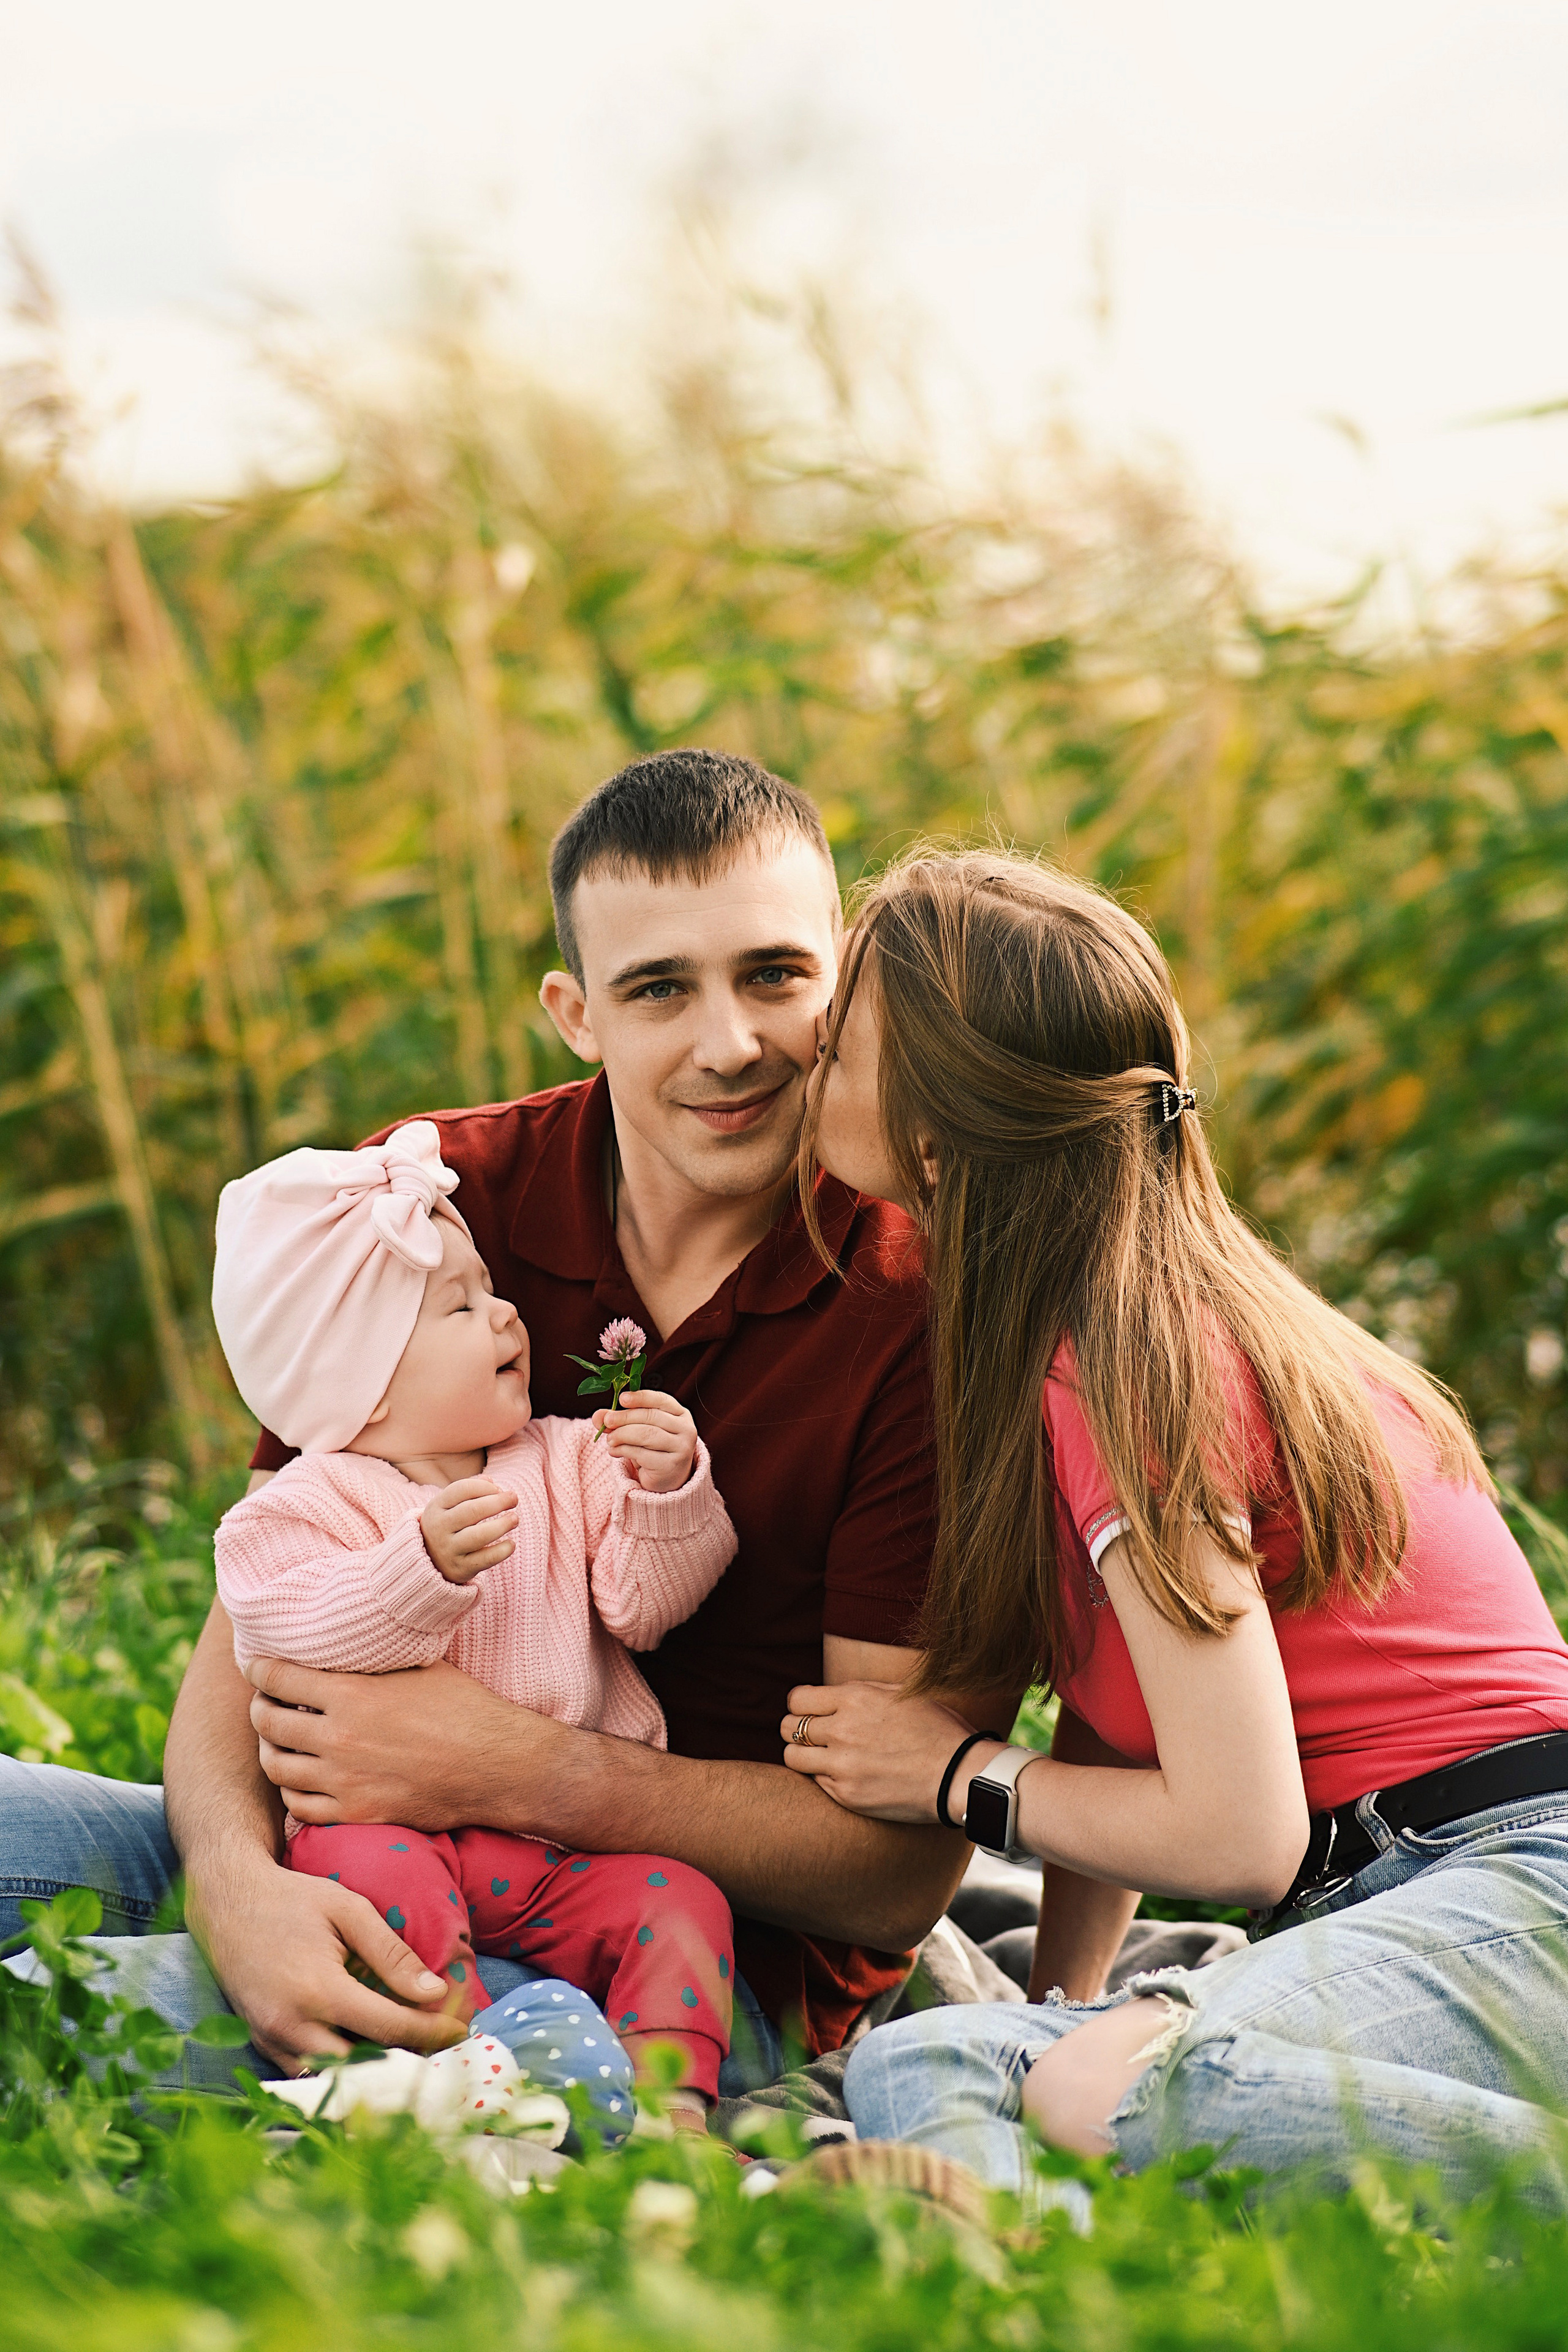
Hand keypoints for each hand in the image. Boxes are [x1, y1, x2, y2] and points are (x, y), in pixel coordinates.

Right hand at [182, 1844, 466, 2072]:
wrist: (225, 1901)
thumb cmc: (293, 1898)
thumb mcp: (349, 1910)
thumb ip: (392, 1953)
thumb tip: (435, 1992)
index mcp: (318, 1991)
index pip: (389, 2028)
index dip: (432, 2032)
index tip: (463, 2030)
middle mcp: (291, 2026)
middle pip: (364, 2067)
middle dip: (408, 2061)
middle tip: (442, 2047)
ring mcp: (271, 2041)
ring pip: (335, 2078)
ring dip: (375, 2070)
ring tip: (413, 2050)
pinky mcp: (261, 2044)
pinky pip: (308, 2071)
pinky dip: (341, 2068)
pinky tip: (369, 2050)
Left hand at [247, 1654, 554, 1828]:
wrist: (496, 1765)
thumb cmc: (463, 1708)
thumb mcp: (417, 1666)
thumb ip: (372, 1660)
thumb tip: (343, 1645)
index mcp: (351, 1695)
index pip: (278, 1678)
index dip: (260, 1669)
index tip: (257, 1667)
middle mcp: (338, 1739)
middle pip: (268, 1723)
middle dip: (260, 1708)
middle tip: (265, 1702)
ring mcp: (344, 1781)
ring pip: (277, 1767)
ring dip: (271, 1750)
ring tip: (278, 1741)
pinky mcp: (357, 1814)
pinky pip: (300, 1807)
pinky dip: (293, 1790)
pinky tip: (302, 1778)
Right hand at [420, 1475, 518, 1581]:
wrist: (429, 1562)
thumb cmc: (447, 1525)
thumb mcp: (449, 1505)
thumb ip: (468, 1490)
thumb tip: (491, 1482)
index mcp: (436, 1507)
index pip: (462, 1489)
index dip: (485, 1487)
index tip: (499, 1490)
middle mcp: (440, 1528)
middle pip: (472, 1511)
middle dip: (498, 1502)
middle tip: (514, 1499)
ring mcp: (449, 1550)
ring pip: (479, 1535)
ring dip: (502, 1525)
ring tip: (515, 1519)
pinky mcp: (461, 1569)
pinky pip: (485, 1559)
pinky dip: (502, 1551)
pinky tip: (511, 1544)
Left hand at [595, 1389, 696, 1492]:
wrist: (666, 1480)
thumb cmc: (653, 1450)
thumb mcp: (637, 1430)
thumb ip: (619, 1421)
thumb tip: (598, 1416)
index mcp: (680, 1414)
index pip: (661, 1400)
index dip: (641, 1397)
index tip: (622, 1398)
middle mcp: (686, 1429)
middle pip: (651, 1417)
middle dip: (624, 1417)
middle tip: (607, 1421)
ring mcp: (681, 1448)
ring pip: (646, 1434)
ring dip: (622, 1435)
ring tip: (609, 1439)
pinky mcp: (670, 1466)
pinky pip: (642, 1454)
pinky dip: (623, 1450)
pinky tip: (614, 1451)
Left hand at [780, 1680, 980, 1822]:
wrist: (959, 1774)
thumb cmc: (936, 1730)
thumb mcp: (900, 1694)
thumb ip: (861, 1691)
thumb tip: (831, 1694)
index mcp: (854, 1698)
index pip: (797, 1699)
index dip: (800, 1705)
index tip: (810, 1712)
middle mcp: (841, 1730)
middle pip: (789, 1727)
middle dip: (797, 1729)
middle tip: (813, 1736)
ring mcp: (841, 1765)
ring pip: (792, 1757)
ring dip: (802, 1755)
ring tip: (821, 1757)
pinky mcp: (846, 1795)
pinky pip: (816, 1783)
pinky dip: (824, 1778)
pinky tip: (846, 1775)